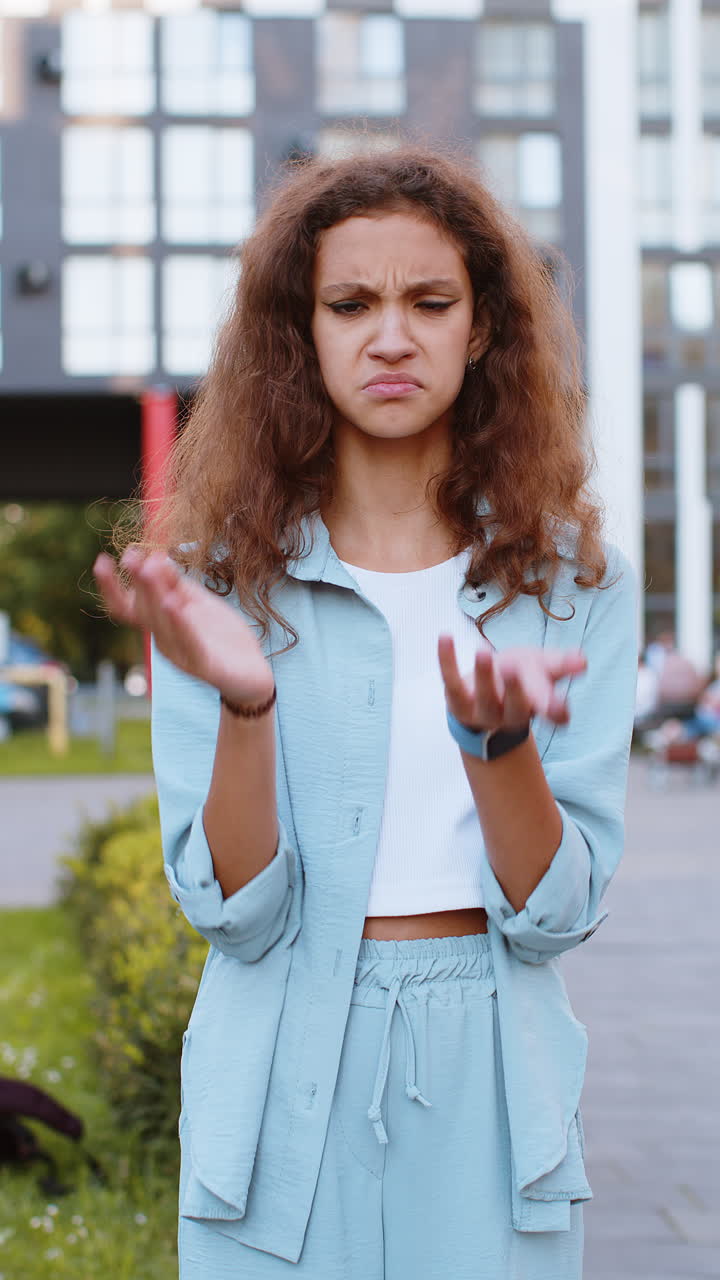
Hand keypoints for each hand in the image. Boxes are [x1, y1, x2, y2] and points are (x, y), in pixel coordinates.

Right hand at [93, 548, 273, 706]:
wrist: (252, 673)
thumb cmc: (220, 635)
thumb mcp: (198, 602)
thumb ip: (177, 584)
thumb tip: (155, 555)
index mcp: (159, 624)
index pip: (125, 606)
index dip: (111, 587)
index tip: (102, 560)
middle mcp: (163, 640)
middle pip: (142, 610)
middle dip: (138, 582)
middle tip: (132, 556)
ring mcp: (181, 654)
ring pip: (161, 624)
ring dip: (153, 594)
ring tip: (149, 569)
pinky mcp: (202, 665)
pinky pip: (188, 642)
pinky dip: (179, 622)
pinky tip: (173, 603)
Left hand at [437, 635, 586, 732]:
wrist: (482, 699)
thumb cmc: (520, 678)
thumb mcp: (543, 668)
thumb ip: (561, 664)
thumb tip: (582, 661)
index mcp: (535, 706)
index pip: (549, 713)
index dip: (555, 711)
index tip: (560, 710)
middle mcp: (509, 714)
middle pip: (515, 705)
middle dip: (515, 689)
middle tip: (515, 668)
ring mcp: (482, 711)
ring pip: (483, 696)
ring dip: (483, 674)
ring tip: (483, 650)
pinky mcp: (458, 701)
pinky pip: (452, 681)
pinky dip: (446, 660)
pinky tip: (445, 636)